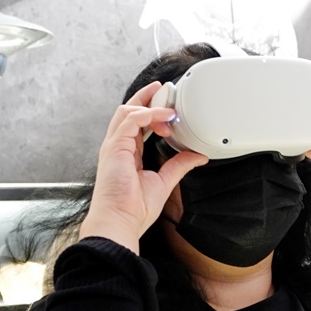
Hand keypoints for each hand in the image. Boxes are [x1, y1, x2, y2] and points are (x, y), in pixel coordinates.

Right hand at [79, 81, 208, 252]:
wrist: (121, 221)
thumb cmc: (134, 208)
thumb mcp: (164, 181)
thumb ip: (179, 165)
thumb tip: (197, 156)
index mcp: (127, 153)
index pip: (136, 124)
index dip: (151, 112)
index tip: (168, 107)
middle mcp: (117, 146)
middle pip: (128, 111)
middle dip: (145, 98)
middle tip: (163, 90)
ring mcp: (114, 146)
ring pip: (127, 111)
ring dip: (149, 105)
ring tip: (169, 108)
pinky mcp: (115, 147)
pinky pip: (131, 120)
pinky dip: (149, 114)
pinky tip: (165, 117)